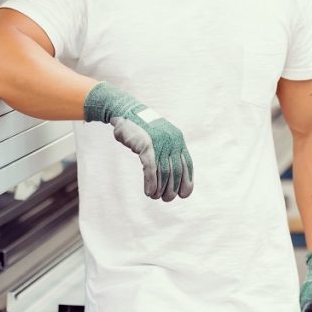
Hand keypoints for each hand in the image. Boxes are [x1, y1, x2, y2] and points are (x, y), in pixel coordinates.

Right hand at [84, 82, 193, 200]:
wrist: (125, 112)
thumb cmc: (141, 128)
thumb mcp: (159, 138)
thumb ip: (166, 151)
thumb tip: (171, 174)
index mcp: (177, 139)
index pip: (187, 164)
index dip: (187, 181)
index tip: (184, 194)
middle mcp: (172, 141)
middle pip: (176, 171)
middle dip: (173, 188)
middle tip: (167, 199)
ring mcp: (159, 143)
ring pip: (164, 172)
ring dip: (160, 189)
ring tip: (156, 197)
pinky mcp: (146, 146)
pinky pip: (151, 169)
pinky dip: (151, 183)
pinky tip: (149, 193)